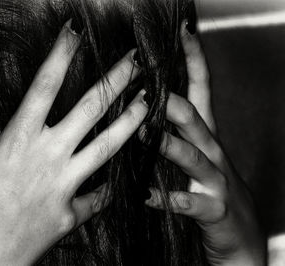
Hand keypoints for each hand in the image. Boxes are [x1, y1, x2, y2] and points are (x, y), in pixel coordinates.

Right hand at [0, 20, 147, 265]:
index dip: (61, 54)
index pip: (44, 86)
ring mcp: (65, 185)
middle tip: (137, 60)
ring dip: (132, 121)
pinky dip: (110, 186)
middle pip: (90, 109)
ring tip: (150, 101)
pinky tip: (122, 178)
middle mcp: (47, 157)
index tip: (75, 32)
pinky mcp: (73, 213)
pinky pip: (99, 196)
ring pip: (108, 146)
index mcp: (17, 140)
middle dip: (116, 80)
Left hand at [144, 22, 265, 264]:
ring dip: (169, 145)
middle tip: (149, 88)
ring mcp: (215, 180)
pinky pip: (188, 204)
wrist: (240, 234)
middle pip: (196, 119)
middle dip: (174, 102)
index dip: (195, 60)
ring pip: (193, 157)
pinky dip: (166, 199)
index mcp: (206, 135)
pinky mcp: (213, 210)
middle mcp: (212, 152)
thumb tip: (141, 107)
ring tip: (145, 135)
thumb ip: (174, 132)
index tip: (183, 32)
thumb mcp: (196, 154)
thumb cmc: (210, 187)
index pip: (202, 90)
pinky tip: (145, 195)